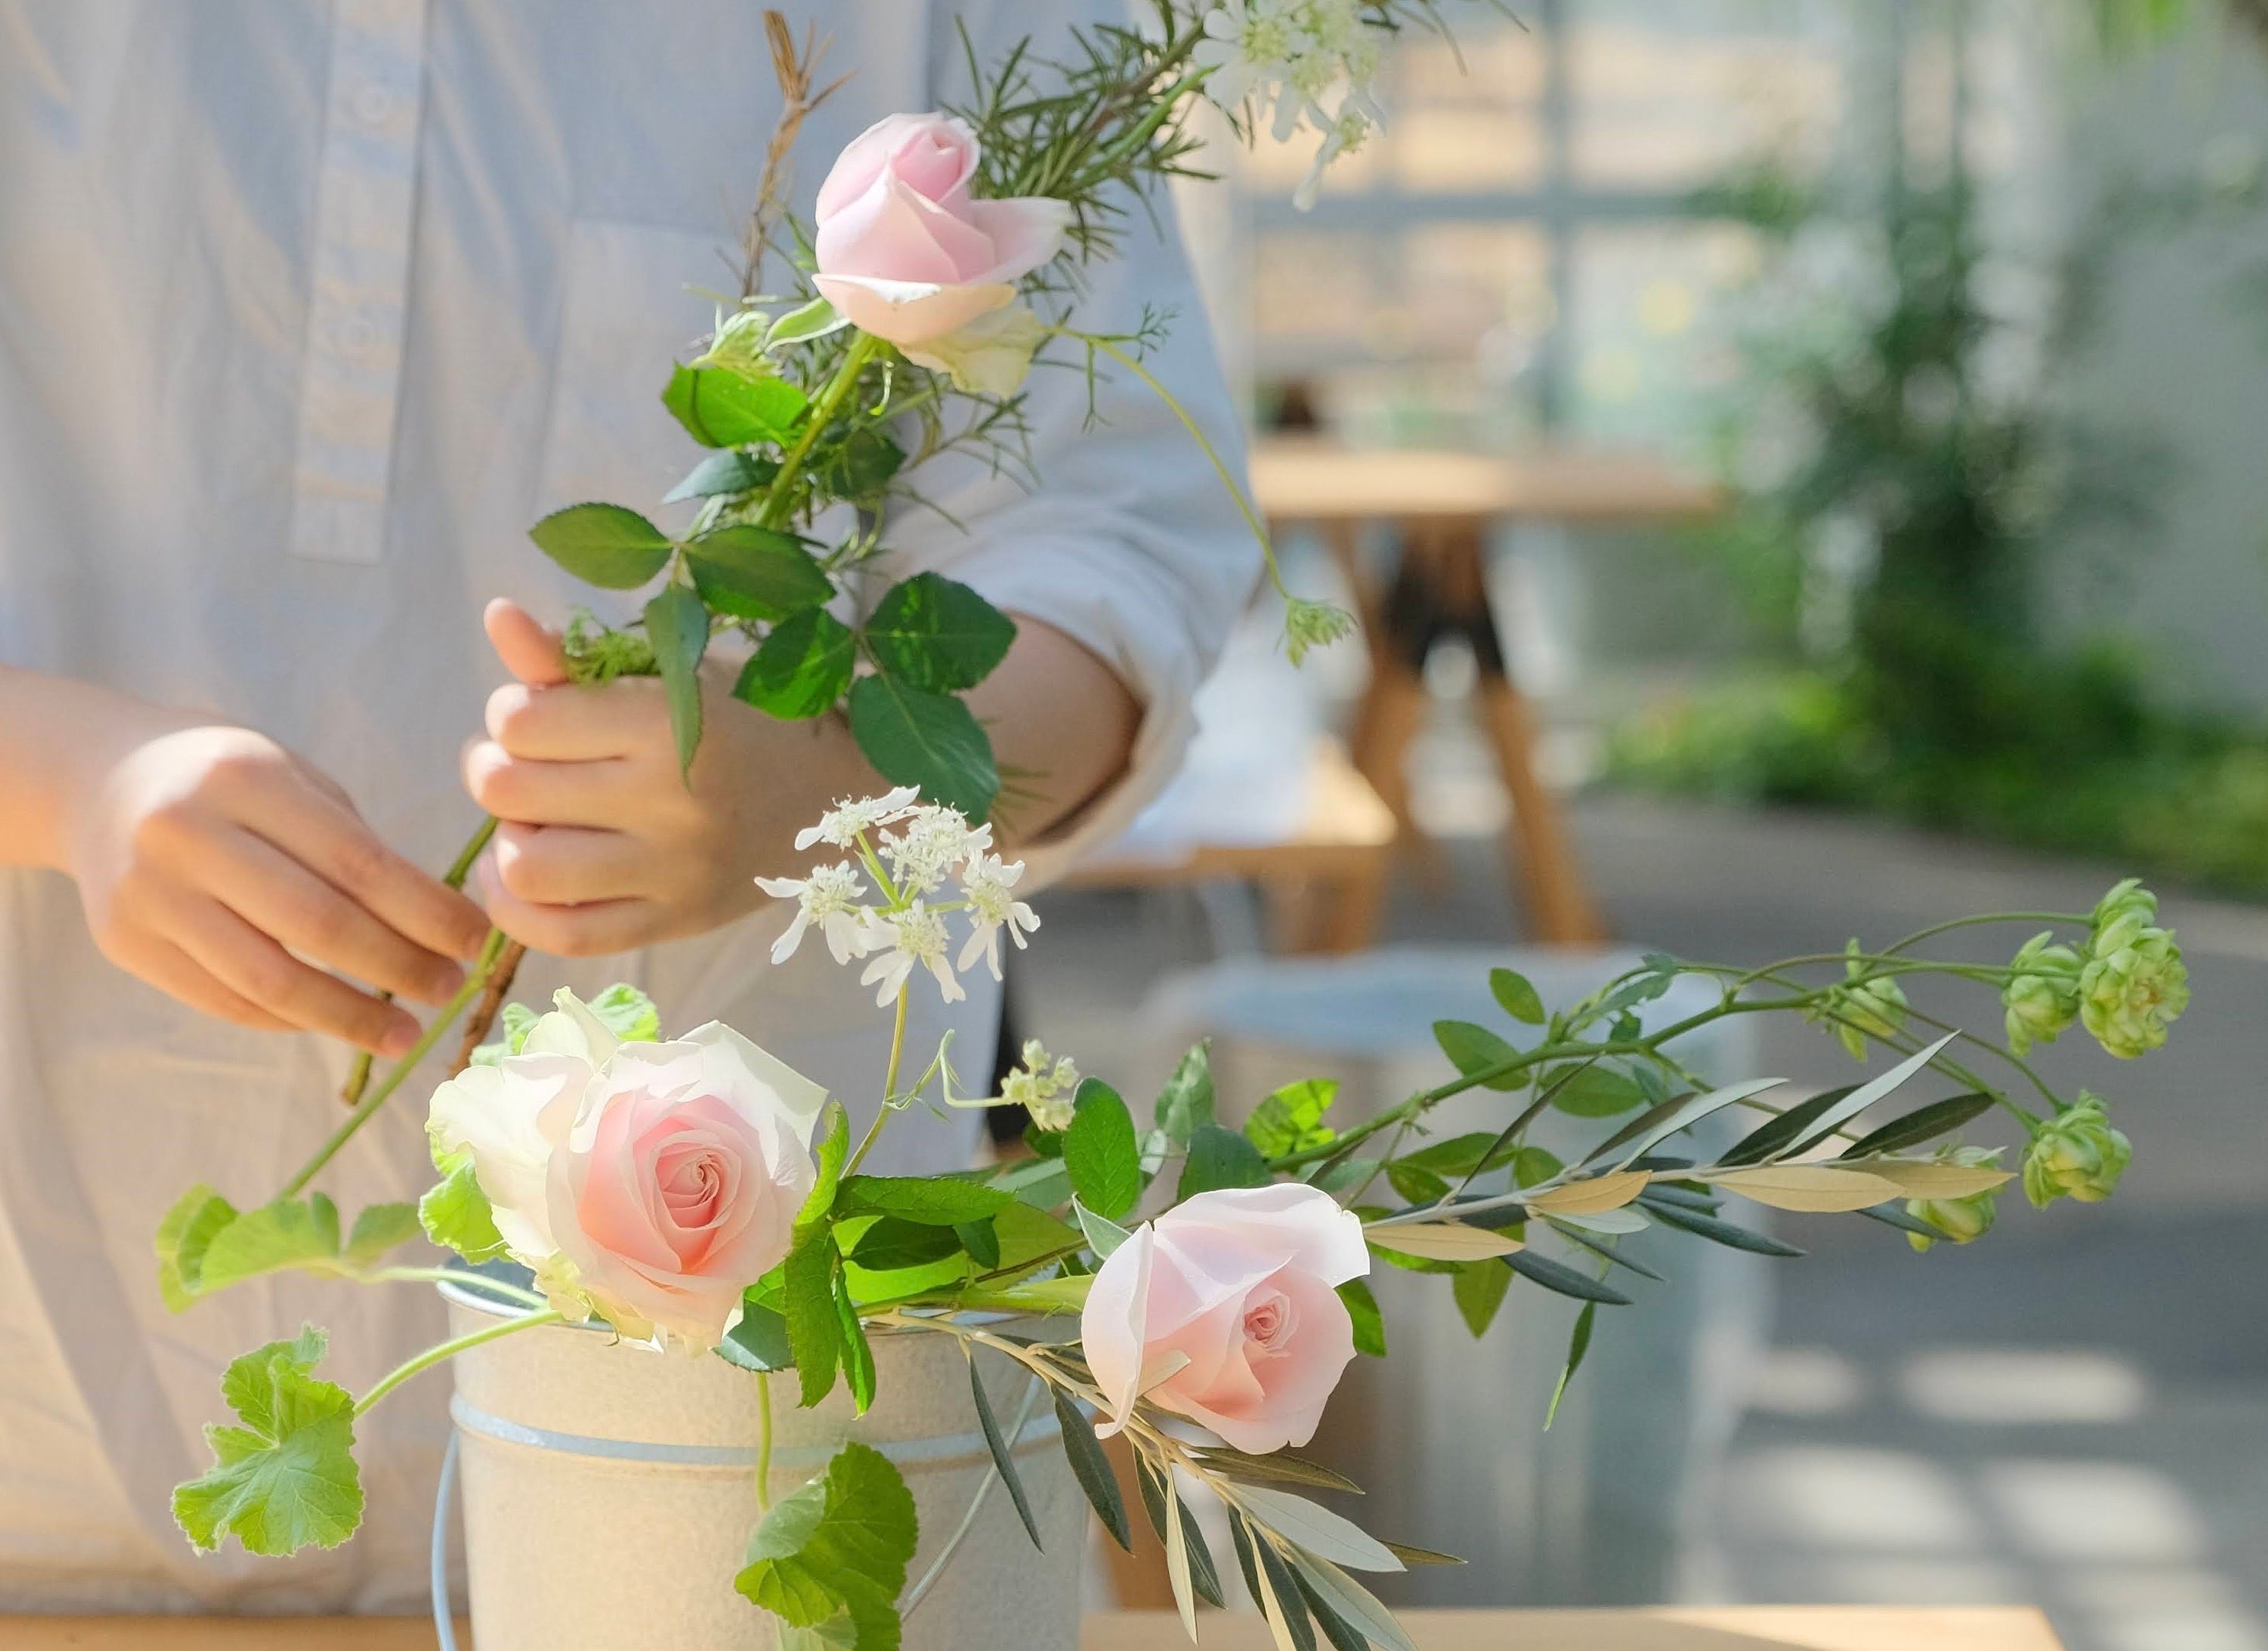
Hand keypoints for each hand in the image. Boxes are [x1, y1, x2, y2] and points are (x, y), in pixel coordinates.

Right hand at [62, 710, 492, 1055]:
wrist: (97, 779)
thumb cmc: (226, 780)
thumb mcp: (291, 777)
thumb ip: (354, 841)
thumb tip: (440, 924)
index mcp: (244, 777)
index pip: (356, 862)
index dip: (425, 912)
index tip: (476, 943)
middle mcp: (187, 834)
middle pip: (317, 924)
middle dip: (398, 966)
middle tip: (450, 989)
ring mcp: (148, 894)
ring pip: (269, 980)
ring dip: (349, 1016)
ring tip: (406, 1033)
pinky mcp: (124, 944)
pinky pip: (226, 1001)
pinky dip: (292, 1019)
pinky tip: (337, 1023)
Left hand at [462, 601, 870, 956]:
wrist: (838, 793)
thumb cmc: (746, 717)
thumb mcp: (672, 671)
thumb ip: (576, 658)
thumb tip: (497, 617)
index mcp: (669, 723)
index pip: (522, 723)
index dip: (508, 713)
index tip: (536, 713)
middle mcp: (670, 802)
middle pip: (508, 792)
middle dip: (494, 770)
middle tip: (524, 764)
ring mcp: (673, 871)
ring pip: (525, 871)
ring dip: (507, 840)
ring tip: (532, 821)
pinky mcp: (675, 922)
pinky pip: (564, 936)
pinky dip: (518, 910)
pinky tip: (520, 877)